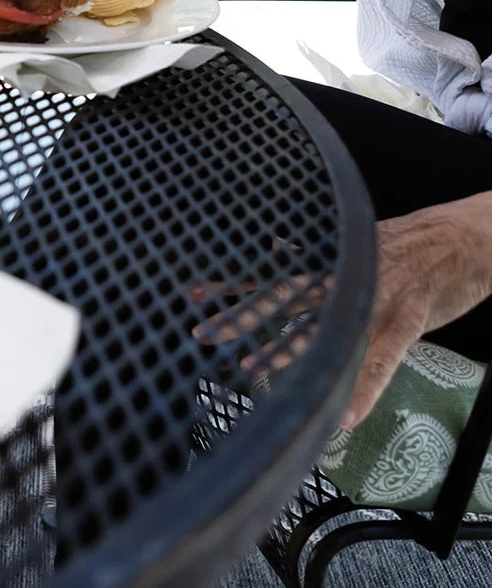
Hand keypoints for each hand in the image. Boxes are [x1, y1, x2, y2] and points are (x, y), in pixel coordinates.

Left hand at [190, 196, 491, 429]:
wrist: (464, 240)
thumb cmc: (408, 247)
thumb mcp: (356, 245)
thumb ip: (317, 258)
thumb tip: (275, 249)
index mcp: (328, 263)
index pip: (273, 273)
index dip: (233, 283)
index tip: (193, 293)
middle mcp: (341, 278)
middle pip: (282, 297)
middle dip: (242, 316)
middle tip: (202, 333)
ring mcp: (371, 299)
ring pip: (323, 328)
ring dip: (287, 352)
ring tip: (251, 369)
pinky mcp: (406, 322)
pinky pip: (381, 359)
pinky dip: (365, 388)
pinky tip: (347, 416)